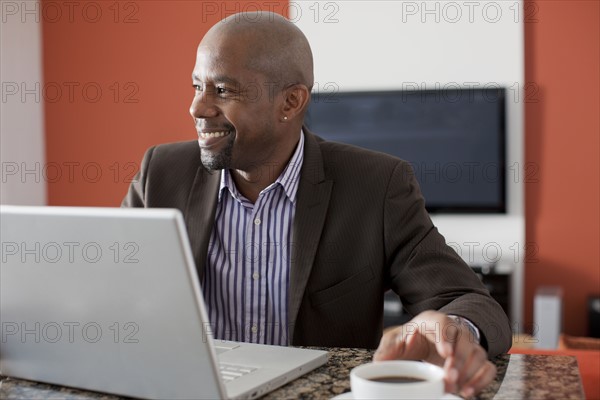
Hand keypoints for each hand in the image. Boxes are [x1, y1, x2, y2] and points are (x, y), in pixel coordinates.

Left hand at [373, 310, 495, 397]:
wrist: (426, 338)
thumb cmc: (412, 337)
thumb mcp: (396, 338)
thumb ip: (388, 348)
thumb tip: (380, 361)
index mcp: (434, 321)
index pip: (444, 323)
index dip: (446, 337)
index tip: (445, 352)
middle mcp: (456, 330)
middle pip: (465, 341)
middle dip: (459, 360)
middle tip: (449, 376)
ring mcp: (468, 345)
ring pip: (479, 355)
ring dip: (470, 372)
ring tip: (456, 387)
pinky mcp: (475, 360)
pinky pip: (488, 368)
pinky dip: (482, 380)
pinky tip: (468, 391)